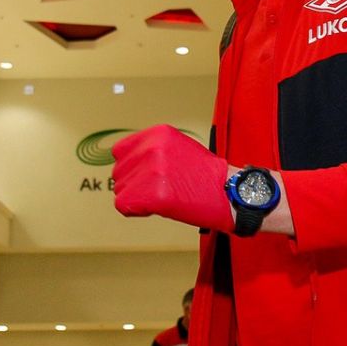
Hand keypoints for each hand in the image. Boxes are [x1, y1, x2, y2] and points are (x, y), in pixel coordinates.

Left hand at [112, 125, 232, 232]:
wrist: (227, 192)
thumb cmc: (205, 174)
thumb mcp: (178, 147)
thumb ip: (153, 149)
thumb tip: (130, 162)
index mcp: (157, 134)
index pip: (119, 151)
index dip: (129, 167)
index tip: (140, 175)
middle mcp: (151, 149)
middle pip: (119, 173)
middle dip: (133, 184)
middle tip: (155, 190)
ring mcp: (151, 172)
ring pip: (121, 190)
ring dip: (136, 198)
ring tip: (160, 198)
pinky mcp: (153, 195)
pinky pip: (125, 206)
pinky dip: (136, 211)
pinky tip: (155, 208)